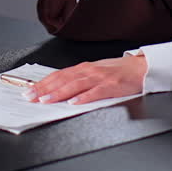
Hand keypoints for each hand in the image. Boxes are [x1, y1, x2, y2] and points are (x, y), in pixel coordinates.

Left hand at [23, 55, 146, 104]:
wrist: (142, 68)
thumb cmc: (119, 71)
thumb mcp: (96, 72)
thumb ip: (79, 79)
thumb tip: (59, 88)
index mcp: (84, 68)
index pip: (58, 75)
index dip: (42, 83)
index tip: (29, 91)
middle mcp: (89, 71)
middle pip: (62, 80)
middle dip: (44, 89)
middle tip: (30, 97)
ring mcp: (100, 78)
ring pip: (75, 85)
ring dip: (58, 93)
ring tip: (46, 100)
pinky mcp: (111, 86)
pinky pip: (95, 92)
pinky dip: (83, 97)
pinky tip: (74, 103)